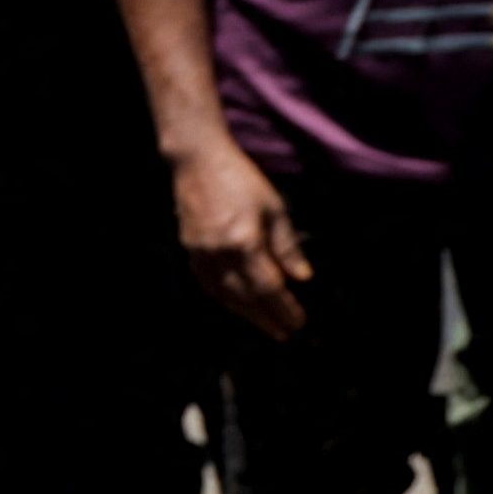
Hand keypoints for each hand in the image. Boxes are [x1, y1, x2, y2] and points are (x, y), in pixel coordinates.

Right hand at [166, 136, 310, 336]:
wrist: (197, 160)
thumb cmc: (241, 179)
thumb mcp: (274, 208)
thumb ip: (287, 246)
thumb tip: (302, 278)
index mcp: (245, 242)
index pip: (269, 287)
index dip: (284, 308)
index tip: (299, 321)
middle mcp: (220, 253)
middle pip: (247, 298)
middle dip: (267, 318)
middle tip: (284, 333)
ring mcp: (201, 253)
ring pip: (225, 295)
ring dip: (246, 314)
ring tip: (264, 325)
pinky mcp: (190, 249)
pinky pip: (208, 284)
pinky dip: (224, 298)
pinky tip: (236, 304)